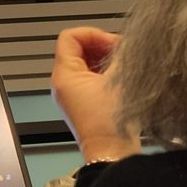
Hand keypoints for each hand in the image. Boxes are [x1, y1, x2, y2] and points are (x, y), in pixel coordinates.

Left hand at [50, 26, 139, 162]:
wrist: (110, 152)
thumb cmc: (109, 122)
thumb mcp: (118, 79)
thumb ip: (121, 54)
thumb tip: (125, 42)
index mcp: (63, 75)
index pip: (69, 37)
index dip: (92, 34)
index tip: (112, 43)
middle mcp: (62, 84)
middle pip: (76, 49)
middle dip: (100, 46)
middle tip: (121, 53)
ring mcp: (70, 94)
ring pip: (84, 63)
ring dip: (104, 60)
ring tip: (123, 66)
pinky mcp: (81, 102)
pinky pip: (89, 77)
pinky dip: (104, 73)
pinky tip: (120, 78)